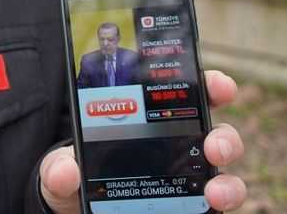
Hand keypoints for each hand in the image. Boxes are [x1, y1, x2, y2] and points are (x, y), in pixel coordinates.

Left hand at [39, 70, 246, 212]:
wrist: (79, 210)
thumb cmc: (76, 178)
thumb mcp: (60, 169)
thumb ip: (58, 169)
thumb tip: (65, 172)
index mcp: (150, 120)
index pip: (187, 93)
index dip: (209, 84)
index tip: (220, 86)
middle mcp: (177, 147)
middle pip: (216, 134)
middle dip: (224, 136)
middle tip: (213, 146)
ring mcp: (188, 179)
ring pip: (224, 175)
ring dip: (228, 180)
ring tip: (214, 191)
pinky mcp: (191, 205)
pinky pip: (217, 204)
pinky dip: (223, 203)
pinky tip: (212, 206)